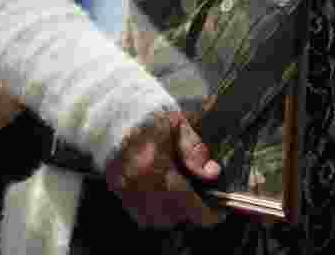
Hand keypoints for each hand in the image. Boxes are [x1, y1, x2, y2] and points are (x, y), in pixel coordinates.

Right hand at [104, 110, 225, 228]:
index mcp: (154, 164)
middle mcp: (137, 182)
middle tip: (203, 203)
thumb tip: (212, 174)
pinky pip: (140, 215)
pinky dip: (155, 214)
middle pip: (170, 215)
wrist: (116, 113)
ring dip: (172, 215)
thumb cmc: (150, 117)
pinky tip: (164, 198)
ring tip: (183, 200)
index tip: (218, 214)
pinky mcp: (118, 191)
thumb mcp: (179, 126)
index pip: (185, 199)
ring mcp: (125, 189)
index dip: (205, 213)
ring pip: (154, 220)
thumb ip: (194, 151)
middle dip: (189, 213)